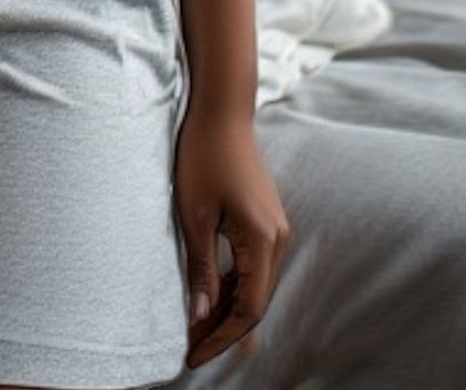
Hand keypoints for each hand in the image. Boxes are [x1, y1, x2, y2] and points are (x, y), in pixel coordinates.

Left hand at [173, 104, 290, 369]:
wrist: (222, 109)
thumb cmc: (204, 155)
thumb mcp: (194, 214)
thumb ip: (201, 267)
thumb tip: (200, 317)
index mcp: (263, 241)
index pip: (247, 309)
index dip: (221, 338)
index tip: (192, 356)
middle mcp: (277, 240)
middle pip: (253, 302)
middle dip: (222, 329)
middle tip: (188, 348)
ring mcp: (274, 229)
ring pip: (253, 286)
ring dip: (226, 309)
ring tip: (194, 328)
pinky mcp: (264, 220)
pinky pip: (251, 266)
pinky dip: (231, 286)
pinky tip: (209, 296)